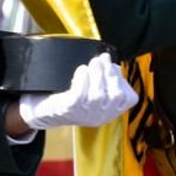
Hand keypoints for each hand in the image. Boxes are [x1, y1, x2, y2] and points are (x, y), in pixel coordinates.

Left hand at [16, 53, 137, 130]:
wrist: (46, 109)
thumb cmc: (73, 95)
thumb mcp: (94, 90)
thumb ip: (105, 80)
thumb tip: (112, 65)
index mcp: (110, 112)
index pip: (129, 99)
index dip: (124, 82)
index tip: (115, 68)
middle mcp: (100, 117)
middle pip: (115, 96)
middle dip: (110, 74)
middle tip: (102, 58)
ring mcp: (85, 115)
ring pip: (97, 95)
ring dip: (96, 74)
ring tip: (92, 62)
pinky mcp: (70, 110)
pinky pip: (79, 94)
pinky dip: (82, 79)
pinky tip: (81, 70)